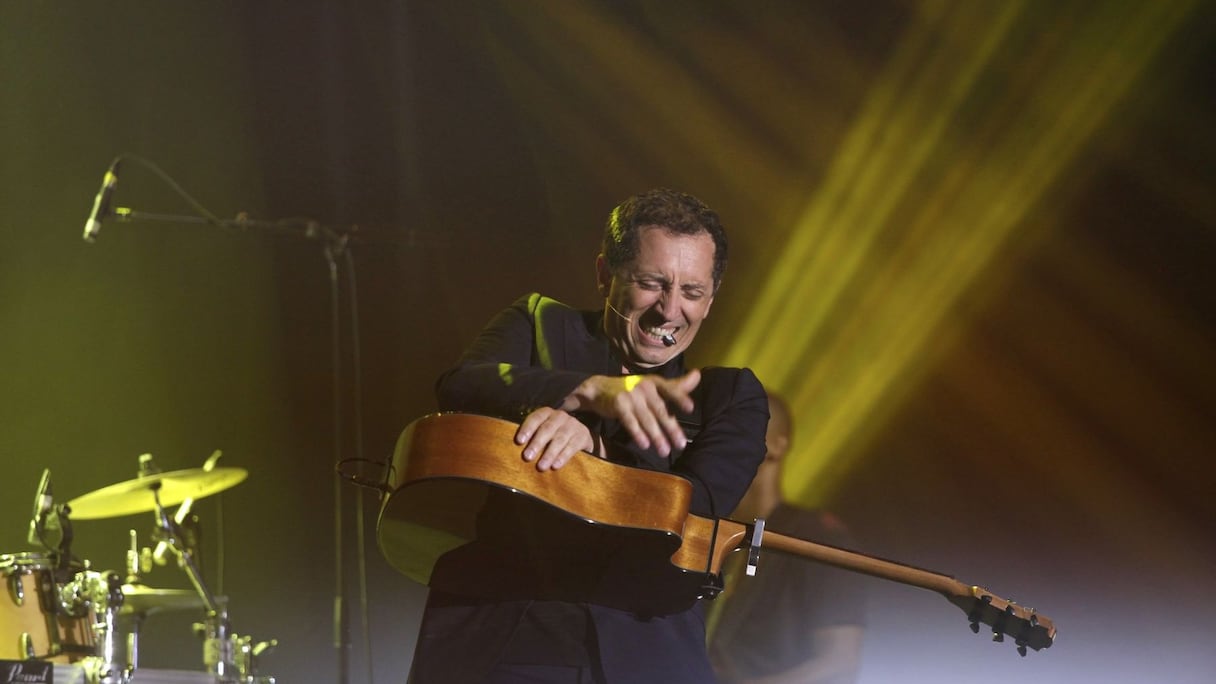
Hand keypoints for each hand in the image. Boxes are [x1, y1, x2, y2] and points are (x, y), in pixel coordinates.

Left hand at [514, 406, 595, 470]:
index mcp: (547, 413)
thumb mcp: (544, 434)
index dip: (527, 429)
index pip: (535, 418)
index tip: (519, 441)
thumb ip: (531, 439)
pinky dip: (563, 456)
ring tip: (541, 466)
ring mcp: (573, 425)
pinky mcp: (583, 435)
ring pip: (560, 438)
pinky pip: (572, 446)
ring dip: (549, 453)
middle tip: (527, 457)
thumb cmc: (554, 439)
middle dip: (537, 443)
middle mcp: (560, 416)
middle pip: (547, 428)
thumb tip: (512, 452)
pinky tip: (555, 466)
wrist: (581, 439)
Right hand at [562, 368, 700, 457]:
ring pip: (647, 419)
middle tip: (680, 445)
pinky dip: (637, 433)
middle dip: (671, 429)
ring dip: (656, 436)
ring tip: (664, 451)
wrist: (600, 388)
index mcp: (655, 382)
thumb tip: (697, 375)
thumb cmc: (632, 389)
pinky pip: (630, 422)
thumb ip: (676, 386)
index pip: (670, 389)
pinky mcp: (618, 404)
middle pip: (660, 410)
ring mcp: (631, 395)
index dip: (680, 398)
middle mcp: (644, 386)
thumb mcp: (653, 386)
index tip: (690, 408)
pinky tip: (644, 444)